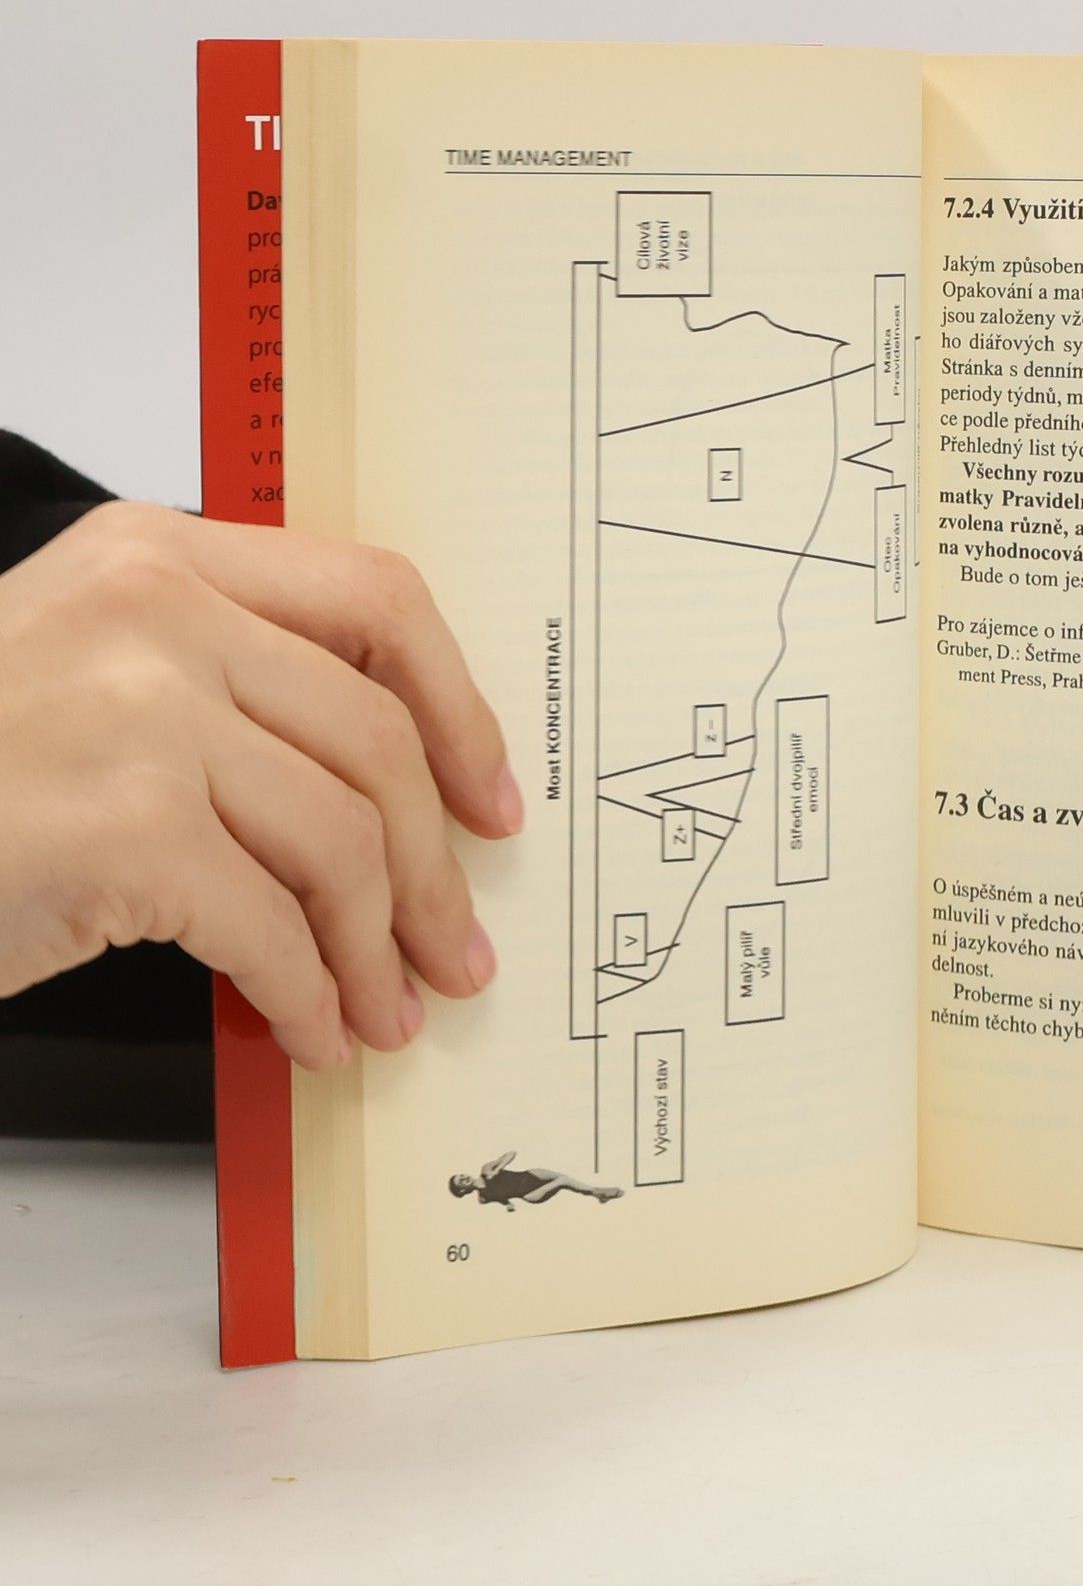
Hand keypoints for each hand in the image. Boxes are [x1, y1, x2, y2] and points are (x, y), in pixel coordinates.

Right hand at [0, 502, 520, 1067]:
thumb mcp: (90, 673)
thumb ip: (229, 685)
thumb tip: (394, 794)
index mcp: (161, 554)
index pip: (378, 599)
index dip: (458, 709)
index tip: (488, 799)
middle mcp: (156, 611)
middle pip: (376, 739)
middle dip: (435, 868)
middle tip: (457, 947)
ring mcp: (137, 712)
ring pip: (341, 839)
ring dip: (380, 947)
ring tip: (390, 1008)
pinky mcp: (120, 824)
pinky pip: (272, 924)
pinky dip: (310, 993)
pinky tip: (315, 1031)